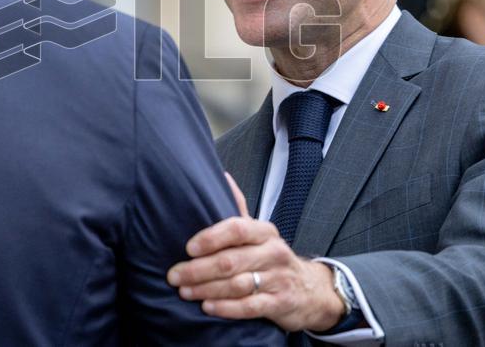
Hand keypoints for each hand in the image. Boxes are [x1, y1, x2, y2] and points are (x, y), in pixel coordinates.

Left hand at [166, 173, 344, 332]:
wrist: (310, 290)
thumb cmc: (272, 258)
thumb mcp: (260, 233)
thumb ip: (238, 208)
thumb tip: (221, 176)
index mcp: (265, 232)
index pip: (237, 229)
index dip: (211, 238)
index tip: (188, 247)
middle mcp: (273, 253)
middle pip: (231, 260)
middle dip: (198, 269)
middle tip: (174, 275)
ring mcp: (278, 279)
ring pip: (237, 285)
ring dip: (207, 289)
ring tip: (184, 291)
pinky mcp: (280, 303)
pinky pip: (250, 306)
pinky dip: (226, 308)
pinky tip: (207, 307)